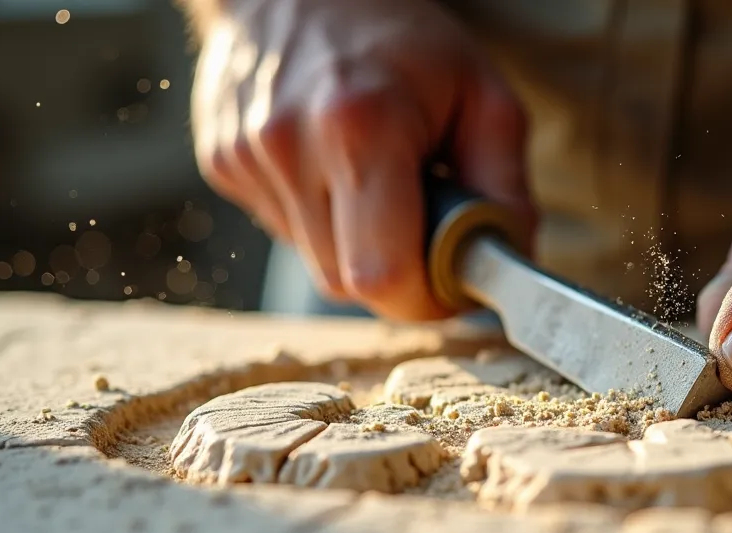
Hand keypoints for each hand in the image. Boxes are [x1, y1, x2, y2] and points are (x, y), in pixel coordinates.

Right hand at [190, 0, 531, 319]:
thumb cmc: (401, 37)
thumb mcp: (482, 93)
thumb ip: (505, 188)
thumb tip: (508, 263)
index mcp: (361, 126)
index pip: (384, 276)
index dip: (425, 297)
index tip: (451, 277)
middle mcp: (289, 145)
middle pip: (347, 283)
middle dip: (396, 273)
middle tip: (423, 227)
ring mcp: (246, 156)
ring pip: (315, 263)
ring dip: (357, 244)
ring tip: (375, 179)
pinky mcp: (222, 163)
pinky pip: (285, 230)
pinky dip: (320, 217)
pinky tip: (332, 166)